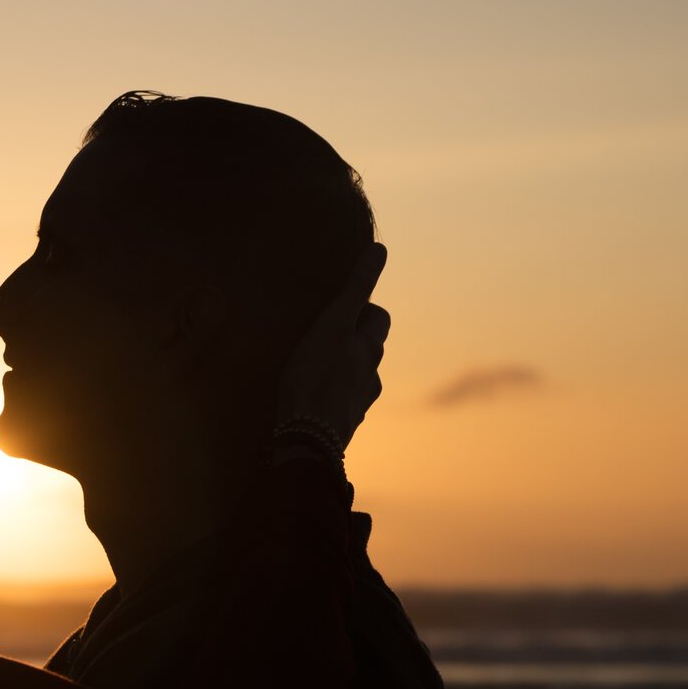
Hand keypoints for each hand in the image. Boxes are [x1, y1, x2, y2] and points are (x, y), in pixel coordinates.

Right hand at [274, 243, 390, 449]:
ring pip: (357, 380)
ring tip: (315, 369)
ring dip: (343, 372)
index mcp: (370, 350)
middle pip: (370, 351)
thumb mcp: (334, 323)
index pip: (379, 317)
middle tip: (327, 334)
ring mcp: (358, 405)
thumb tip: (380, 248)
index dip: (364, 308)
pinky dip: (331, 399)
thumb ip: (356, 287)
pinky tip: (312, 401)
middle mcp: (371, 377)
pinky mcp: (341, 428)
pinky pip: (340, 406)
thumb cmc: (317, 377)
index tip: (342, 306)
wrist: (308, 440)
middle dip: (354, 341)